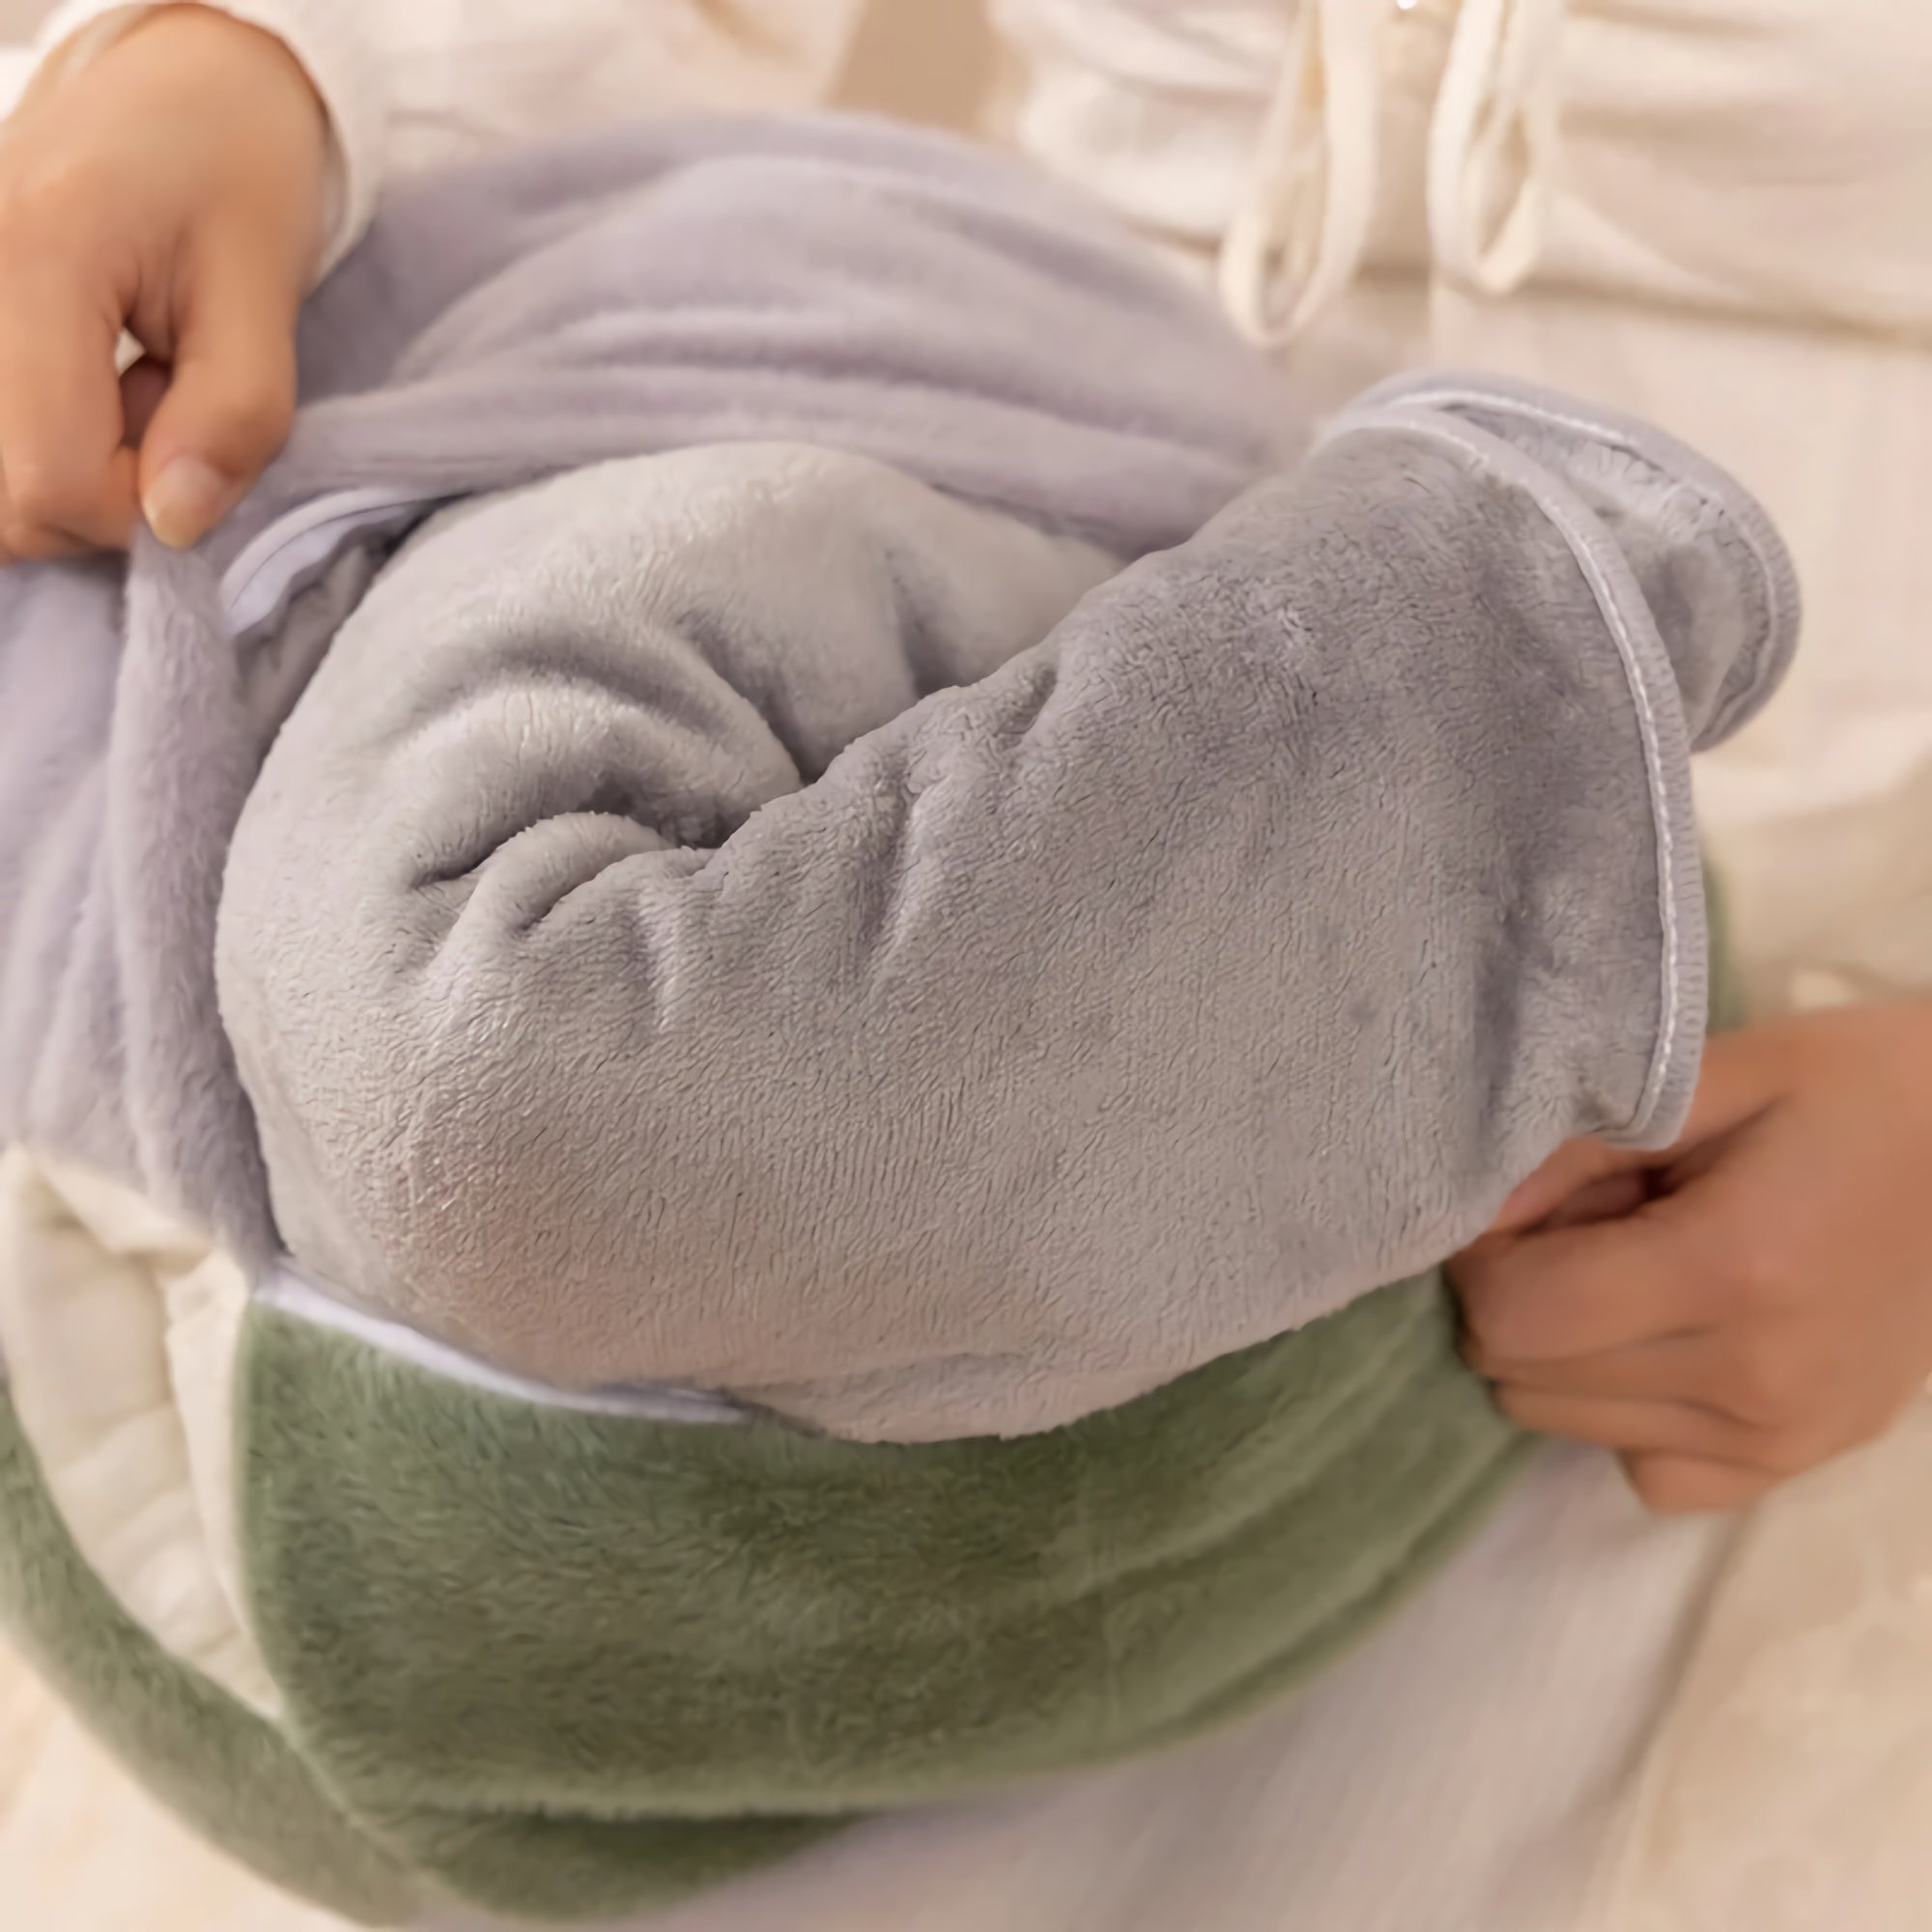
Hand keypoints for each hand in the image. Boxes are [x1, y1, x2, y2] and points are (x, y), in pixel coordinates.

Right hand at [0, 4, 327, 559]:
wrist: (186, 84)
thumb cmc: (237, 174)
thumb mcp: (264, 294)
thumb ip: (233, 418)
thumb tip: (175, 527)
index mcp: (33, 258)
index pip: (49, 482)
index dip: (139, 510)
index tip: (197, 448)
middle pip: (4, 501)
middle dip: (103, 497)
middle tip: (166, 410)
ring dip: (70, 472)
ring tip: (128, 392)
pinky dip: (39, 444)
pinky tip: (87, 389)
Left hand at [1451, 1003, 1931, 1512]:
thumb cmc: (1854, 1093)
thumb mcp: (1714, 1076)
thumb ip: (1580, 1143)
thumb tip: (1475, 1218)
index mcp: (1731, 1268)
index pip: (1514, 1316)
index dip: (1483, 1259)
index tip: (1523, 1208)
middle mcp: (1755, 1376)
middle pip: (1525, 1378)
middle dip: (1522, 1299)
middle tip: (1590, 1230)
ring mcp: (1783, 1437)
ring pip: (1567, 1427)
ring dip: (1568, 1353)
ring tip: (1640, 1274)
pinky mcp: (1799, 1463)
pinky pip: (1647, 1475)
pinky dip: (1626, 1415)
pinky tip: (1668, 1342)